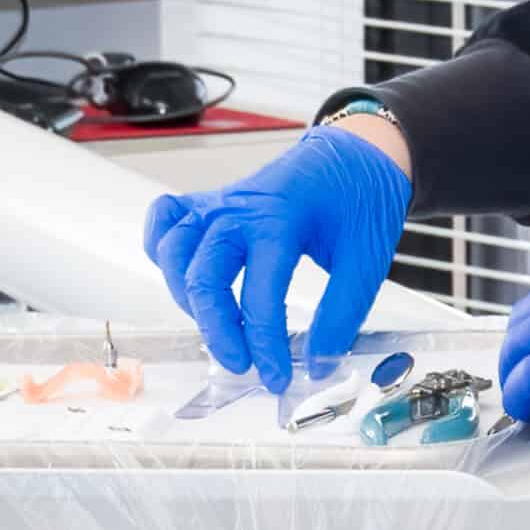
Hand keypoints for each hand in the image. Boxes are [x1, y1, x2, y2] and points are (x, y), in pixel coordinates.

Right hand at [142, 126, 411, 390]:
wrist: (358, 151)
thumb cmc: (362, 196)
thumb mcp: (368, 258)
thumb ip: (342, 314)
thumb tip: (318, 365)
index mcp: (282, 219)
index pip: (260, 294)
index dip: (265, 344)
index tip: (277, 377)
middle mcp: (240, 209)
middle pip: (203, 276)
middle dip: (218, 331)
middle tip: (242, 365)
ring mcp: (220, 203)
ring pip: (173, 251)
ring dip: (187, 298)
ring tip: (220, 327)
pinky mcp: (211, 203)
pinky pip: (166, 219)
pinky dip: (162, 249)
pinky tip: (184, 278)